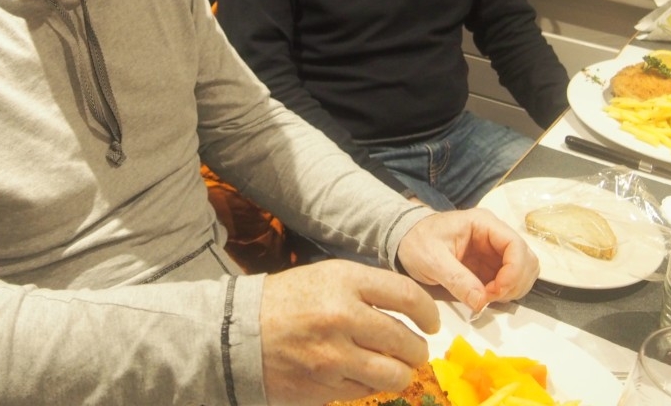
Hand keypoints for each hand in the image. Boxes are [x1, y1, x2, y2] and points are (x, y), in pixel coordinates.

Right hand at [260, 259, 439, 404]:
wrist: (238, 333)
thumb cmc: (287, 300)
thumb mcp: (327, 277)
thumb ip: (368, 290)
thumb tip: (413, 309)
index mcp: (345, 282)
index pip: (407, 295)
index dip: (429, 312)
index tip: (432, 322)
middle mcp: (342, 317)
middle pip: (405, 341)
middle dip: (417, 349)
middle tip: (415, 350)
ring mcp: (333, 357)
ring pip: (393, 374)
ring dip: (401, 372)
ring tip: (396, 367)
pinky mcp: (324, 387)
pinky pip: (367, 391)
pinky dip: (372, 385)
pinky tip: (363, 374)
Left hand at [395, 209, 538, 315]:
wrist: (404, 240)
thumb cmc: (416, 242)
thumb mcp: (431, 259)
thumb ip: (456, 278)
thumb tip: (481, 302)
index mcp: (483, 224)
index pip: (516, 245)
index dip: (514, 271)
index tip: (497, 292)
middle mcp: (494, 235)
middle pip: (526, 259)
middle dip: (514, 283)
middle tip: (490, 298)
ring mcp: (494, 250)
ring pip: (523, 271)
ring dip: (511, 289)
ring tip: (485, 298)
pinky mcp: (490, 265)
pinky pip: (509, 281)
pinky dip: (503, 293)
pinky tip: (484, 297)